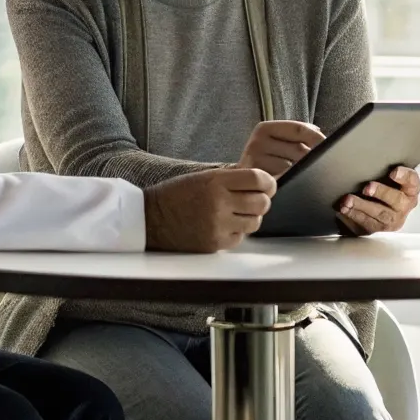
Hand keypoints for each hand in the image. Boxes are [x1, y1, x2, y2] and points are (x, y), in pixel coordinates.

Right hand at [143, 167, 276, 252]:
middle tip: (252, 200)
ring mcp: (218, 225)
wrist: (150, 219)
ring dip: (250, 218)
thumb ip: (231, 178)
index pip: (258, 179)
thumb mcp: (203, 177)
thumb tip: (262, 182)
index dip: (268, 183)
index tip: (267, 185)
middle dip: (261, 201)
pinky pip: (240, 238)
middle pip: (262, 203)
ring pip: (255, 222)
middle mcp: (219, 203)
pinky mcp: (215, 243)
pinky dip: (236, 232)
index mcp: (216, 182)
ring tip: (236, 214)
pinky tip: (223, 225)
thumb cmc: (176, 195)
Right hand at [236, 120, 323, 177]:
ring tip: (303, 175)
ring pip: (295, 168)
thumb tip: (321, 133)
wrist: (238, 184)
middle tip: (321, 164)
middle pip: (299, 150)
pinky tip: (295, 184)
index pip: (298, 129)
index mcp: (263, 129)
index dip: (317, 137)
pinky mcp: (258, 184)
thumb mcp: (278, 143)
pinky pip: (287, 183)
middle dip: (314, 158)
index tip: (331, 145)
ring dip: (305, 172)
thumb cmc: (266, 162)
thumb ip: (298, 135)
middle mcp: (257, 144)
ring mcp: (256, 164)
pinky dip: (295, 183)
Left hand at [338, 167, 419, 236]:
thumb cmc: (383, 185)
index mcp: (410, 189)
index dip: (404, 176)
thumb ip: (382, 166)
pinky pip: (366, 225)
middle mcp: (403, 206)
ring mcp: (392, 220)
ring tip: (348, 200)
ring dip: (362, 207)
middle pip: (396, 200)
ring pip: (380, 215)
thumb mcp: (386, 174)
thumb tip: (367, 153)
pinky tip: (344, 209)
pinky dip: (353, 216)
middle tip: (367, 187)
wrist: (377, 205)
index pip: (412, 181)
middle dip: (381, 193)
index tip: (394, 172)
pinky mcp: (377, 229)